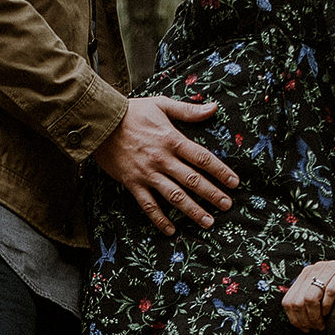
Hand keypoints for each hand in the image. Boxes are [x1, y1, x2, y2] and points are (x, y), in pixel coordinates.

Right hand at [92, 96, 239, 235]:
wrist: (100, 124)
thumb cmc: (131, 112)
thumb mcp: (161, 105)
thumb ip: (189, 110)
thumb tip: (214, 108)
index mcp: (172, 139)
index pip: (202, 158)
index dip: (220, 171)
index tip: (234, 182)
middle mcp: (162, 159)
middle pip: (192, 180)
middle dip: (212, 194)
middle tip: (227, 206)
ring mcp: (147, 174)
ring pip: (174, 196)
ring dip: (192, 210)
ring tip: (207, 222)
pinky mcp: (132, 183)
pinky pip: (148, 205)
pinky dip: (159, 219)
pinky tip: (171, 230)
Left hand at [283, 255, 334, 331]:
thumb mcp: (322, 288)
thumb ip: (308, 298)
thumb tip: (298, 321)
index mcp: (305, 274)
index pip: (288, 300)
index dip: (294, 318)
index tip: (303, 328)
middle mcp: (315, 269)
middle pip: (298, 301)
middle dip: (305, 320)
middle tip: (314, 328)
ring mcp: (330, 268)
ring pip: (311, 297)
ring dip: (315, 316)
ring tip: (322, 324)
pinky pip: (330, 291)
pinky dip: (327, 306)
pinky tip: (329, 312)